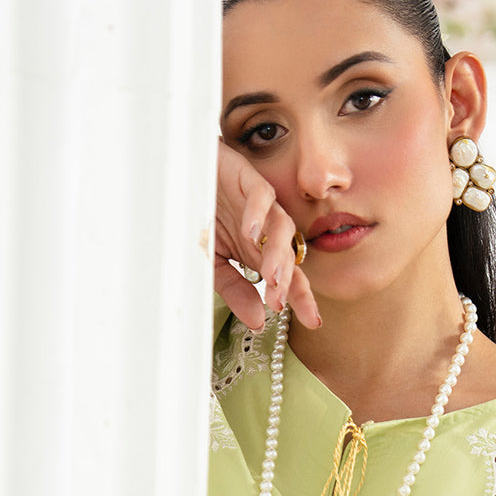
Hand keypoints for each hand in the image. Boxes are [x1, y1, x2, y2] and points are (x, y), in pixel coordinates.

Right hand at [215, 142, 320, 332]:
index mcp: (259, 252)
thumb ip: (236, 290)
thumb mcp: (213, 263)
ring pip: (281, 226)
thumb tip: (259, 321)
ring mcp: (259, 205)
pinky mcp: (247, 178)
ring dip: (277, 252)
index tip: (313, 321)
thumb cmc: (200, 216)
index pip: (289, 278)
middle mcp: (265, 230)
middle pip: (290, 255)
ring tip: (270, 275)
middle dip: (288, 280)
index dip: (301, 298)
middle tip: (279, 301)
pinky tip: (251, 232)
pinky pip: (261, 194)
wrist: (181, 175)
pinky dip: (257, 213)